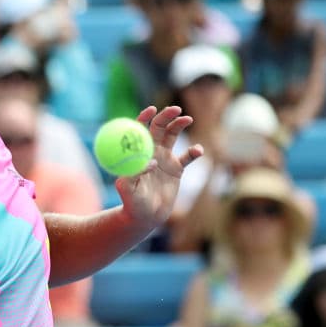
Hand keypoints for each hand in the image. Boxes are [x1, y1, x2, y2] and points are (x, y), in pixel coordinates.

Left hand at [117, 105, 202, 227]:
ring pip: (173, 136)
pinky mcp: (177, 169)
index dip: (144, 117)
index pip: (138, 129)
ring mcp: (164, 159)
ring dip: (179, 125)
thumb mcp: (128, 189)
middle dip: (166, 115)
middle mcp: (150, 152)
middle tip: (176, 109)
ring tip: (187, 119)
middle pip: (158, 128)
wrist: (146, 217)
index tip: (152, 109)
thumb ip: (134, 174)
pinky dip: (194, 152)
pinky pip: (187, 157)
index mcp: (137, 153)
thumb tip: (150, 161)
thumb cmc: (132, 203)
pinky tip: (197, 151)